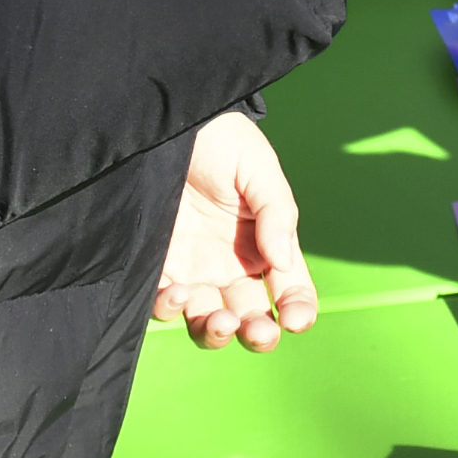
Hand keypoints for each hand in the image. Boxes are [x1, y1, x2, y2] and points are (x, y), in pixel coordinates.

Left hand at [153, 112, 315, 350]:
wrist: (170, 124)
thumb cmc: (222, 141)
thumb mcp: (259, 168)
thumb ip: (277, 212)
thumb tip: (282, 260)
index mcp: (267, 245)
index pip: (290, 289)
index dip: (299, 310)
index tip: (297, 320)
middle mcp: (234, 265)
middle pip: (252, 317)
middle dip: (259, 334)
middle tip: (257, 330)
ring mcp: (196, 271)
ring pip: (209, 322)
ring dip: (217, 332)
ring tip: (218, 320)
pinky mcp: (159, 268)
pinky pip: (165, 305)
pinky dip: (172, 310)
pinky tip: (176, 293)